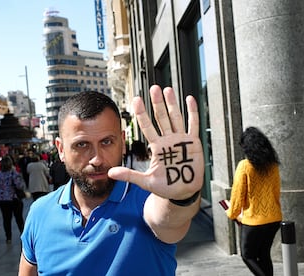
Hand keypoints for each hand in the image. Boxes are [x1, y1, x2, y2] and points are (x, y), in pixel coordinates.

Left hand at [109, 85, 203, 199]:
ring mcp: (180, 140)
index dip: (142, 114)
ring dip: (172, 103)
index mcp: (157, 147)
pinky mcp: (193, 143)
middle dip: (157, 103)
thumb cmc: (165, 186)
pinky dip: (192, 112)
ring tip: (167, 89)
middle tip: (153, 88)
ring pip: (175, 117)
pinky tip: (189, 99)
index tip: (136, 100)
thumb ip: (129, 175)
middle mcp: (167, 140)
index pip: (147, 126)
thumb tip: (111, 173)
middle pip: (161, 117)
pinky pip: (192, 125)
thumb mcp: (145, 181)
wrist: (182, 192)